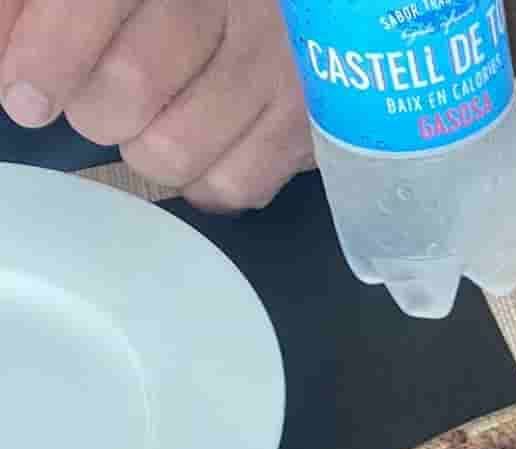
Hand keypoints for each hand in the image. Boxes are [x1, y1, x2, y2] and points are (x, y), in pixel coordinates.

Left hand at [0, 0, 312, 210]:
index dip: (50, 54)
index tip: (23, 92)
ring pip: (171, 151)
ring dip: (145, 148)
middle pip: (129, 88)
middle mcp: (232, 4)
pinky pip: (229, 187)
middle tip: (101, 101)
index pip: (95, 2)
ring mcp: (276, 68)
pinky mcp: (308, 127)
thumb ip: (34, 2)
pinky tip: (204, 142)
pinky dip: (201, 179)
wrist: (306, 13)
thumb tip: (2, 54)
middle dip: (94, 108)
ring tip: (157, 119)